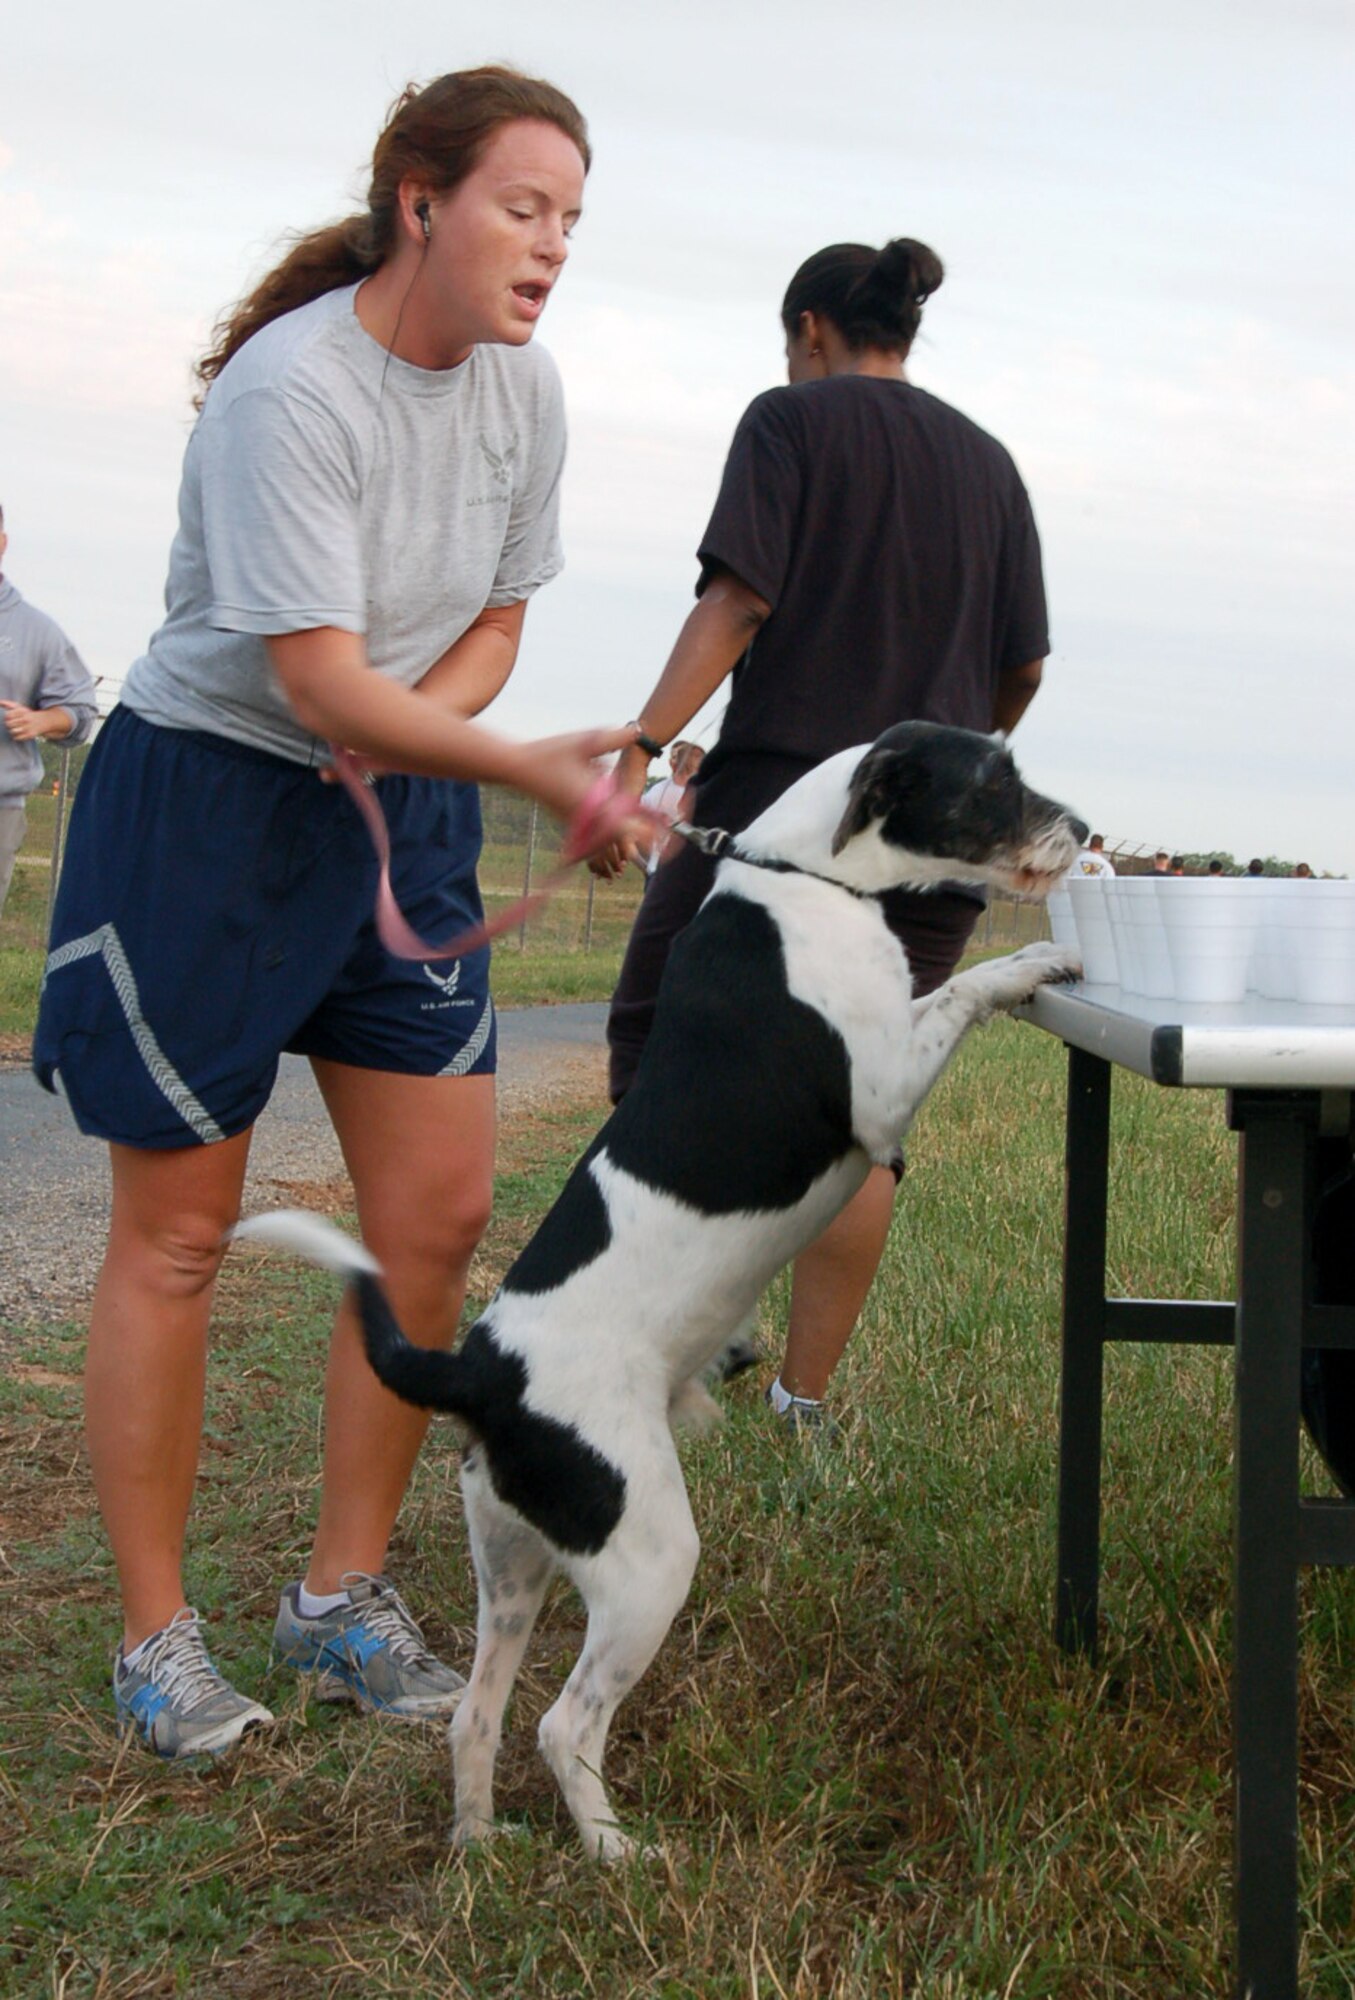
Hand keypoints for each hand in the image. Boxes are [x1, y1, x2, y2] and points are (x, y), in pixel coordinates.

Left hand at [0, 701, 47, 741]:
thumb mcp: (20, 708)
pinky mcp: (30, 735)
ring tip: (17, 728)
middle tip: (14, 724)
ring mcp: (28, 728)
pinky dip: (16, 736)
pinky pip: (17, 738)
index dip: (7, 717)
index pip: (7, 716)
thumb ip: (8, 704)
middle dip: (9, 724)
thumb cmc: (28, 714)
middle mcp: (25, 719)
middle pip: (8, 724)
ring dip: (13, 730)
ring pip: (12, 731)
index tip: (11, 717)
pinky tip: (20, 733)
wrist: (44, 721)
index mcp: (22, 712)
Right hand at [517, 729, 654, 864]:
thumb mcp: (584, 740)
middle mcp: (585, 815)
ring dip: (624, 838)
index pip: (626, 822)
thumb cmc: (548, 753)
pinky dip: (607, 834)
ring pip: (605, 837)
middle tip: (666, 839)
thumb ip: (613, 738)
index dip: (647, 828)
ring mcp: (576, 820)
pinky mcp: (569, 820)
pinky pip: (594, 833)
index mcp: (592, 799)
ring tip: (646, 842)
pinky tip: (616, 836)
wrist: (517, 769)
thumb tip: (640, 731)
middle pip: (619, 835)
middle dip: (641, 837)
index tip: (666, 829)